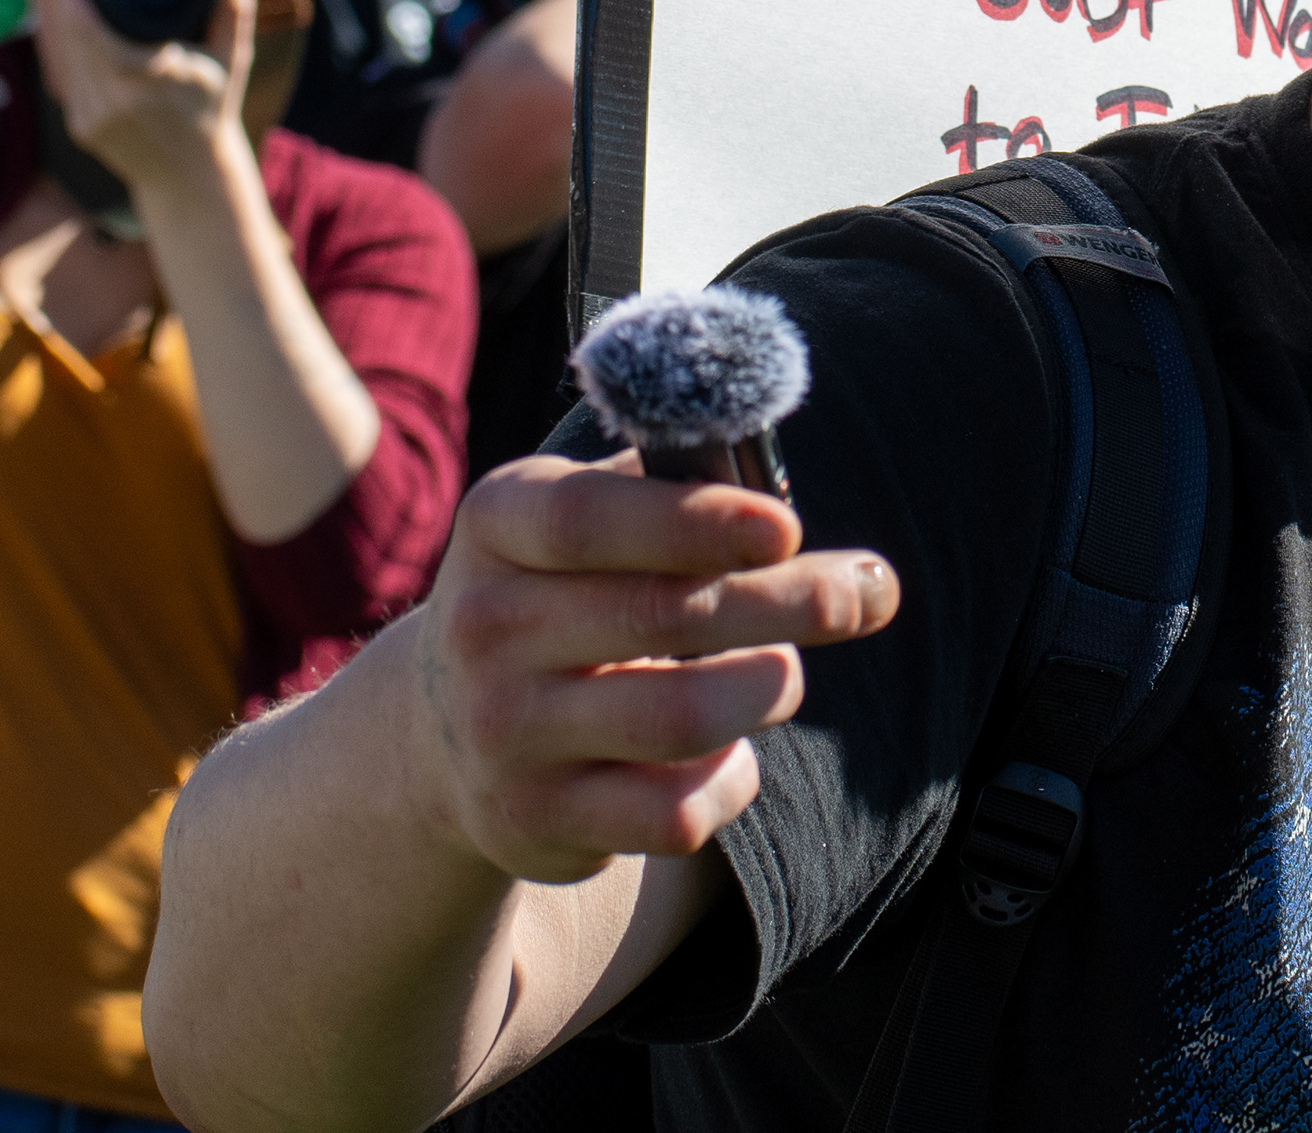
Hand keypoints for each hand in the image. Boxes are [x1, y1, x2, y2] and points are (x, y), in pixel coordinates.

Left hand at [34, 0, 251, 194]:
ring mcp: (91, 116)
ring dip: (67, 20)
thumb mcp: (232, 57)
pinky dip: (73, 52)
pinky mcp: (80, 127)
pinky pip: (68, 77)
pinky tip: (83, 32)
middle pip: (69, 30)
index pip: (88, 20)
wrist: (192, 176)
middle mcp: (111, 97)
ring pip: (63, 53)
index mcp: (146, 75)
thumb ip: (234, 7)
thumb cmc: (213, 110)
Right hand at [398, 454, 898, 884]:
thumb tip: (782, 501)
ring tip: (783, 670)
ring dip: (768, 687)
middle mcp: (483, 628)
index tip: (785, 526)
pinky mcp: (538, 822)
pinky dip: (729, 778)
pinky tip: (728, 751)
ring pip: (680, 717)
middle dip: (788, 601)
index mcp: (498, 524)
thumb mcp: (580, 520)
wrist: (442, 733)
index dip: (693, 520)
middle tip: (868, 590)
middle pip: (659, 616)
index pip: (587, 519)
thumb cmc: (561, 592)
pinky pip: (675, 812)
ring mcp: (504, 733)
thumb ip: (670, 489)